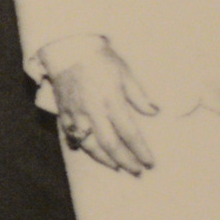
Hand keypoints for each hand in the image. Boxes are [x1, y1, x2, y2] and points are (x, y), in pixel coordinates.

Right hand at [47, 44, 160, 177]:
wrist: (68, 48)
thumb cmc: (99, 58)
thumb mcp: (124, 72)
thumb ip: (138, 95)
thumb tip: (154, 112)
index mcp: (111, 100)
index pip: (129, 132)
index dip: (140, 150)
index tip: (149, 162)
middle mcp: (93, 111)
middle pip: (110, 144)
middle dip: (125, 160)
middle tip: (136, 170)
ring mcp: (77, 114)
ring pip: (89, 144)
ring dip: (103, 158)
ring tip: (115, 166)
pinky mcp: (64, 112)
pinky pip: (72, 135)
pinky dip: (81, 146)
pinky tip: (90, 150)